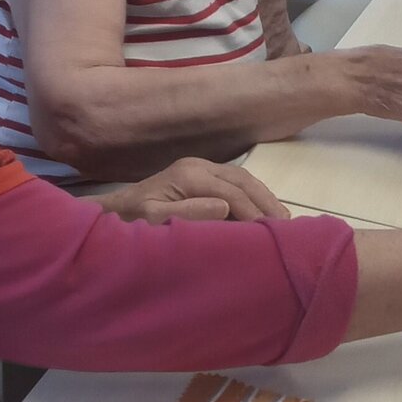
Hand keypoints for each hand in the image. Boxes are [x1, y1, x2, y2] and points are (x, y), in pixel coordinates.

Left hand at [98, 158, 290, 224]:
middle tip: (288, 227)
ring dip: (263, 197)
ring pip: (242, 179)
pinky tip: (262, 214)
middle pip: (243, 179)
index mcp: (190, 175)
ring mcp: (199, 169)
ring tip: (282, 221)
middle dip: (267, 201)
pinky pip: (234, 183)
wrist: (113, 214)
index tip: (272, 235)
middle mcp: (198, 166)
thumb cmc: (132, 223)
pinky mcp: (199, 178)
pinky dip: (253, 197)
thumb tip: (225, 207)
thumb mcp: (154, 220)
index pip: (233, 192)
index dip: (254, 213)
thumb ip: (189, 213)